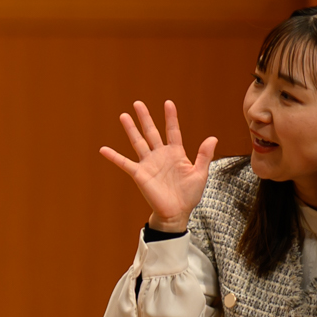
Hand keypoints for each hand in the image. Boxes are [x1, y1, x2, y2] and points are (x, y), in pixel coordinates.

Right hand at [99, 99, 217, 230]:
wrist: (177, 213)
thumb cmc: (189, 195)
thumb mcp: (200, 173)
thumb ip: (204, 155)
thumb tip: (213, 137)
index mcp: (176, 154)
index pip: (173, 131)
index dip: (171, 117)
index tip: (168, 103)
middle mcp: (160, 155)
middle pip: (151, 132)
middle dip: (145, 118)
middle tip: (138, 103)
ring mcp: (148, 163)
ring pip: (138, 142)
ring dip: (131, 129)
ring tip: (124, 116)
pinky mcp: (139, 174)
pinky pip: (124, 163)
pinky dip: (114, 156)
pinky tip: (104, 150)